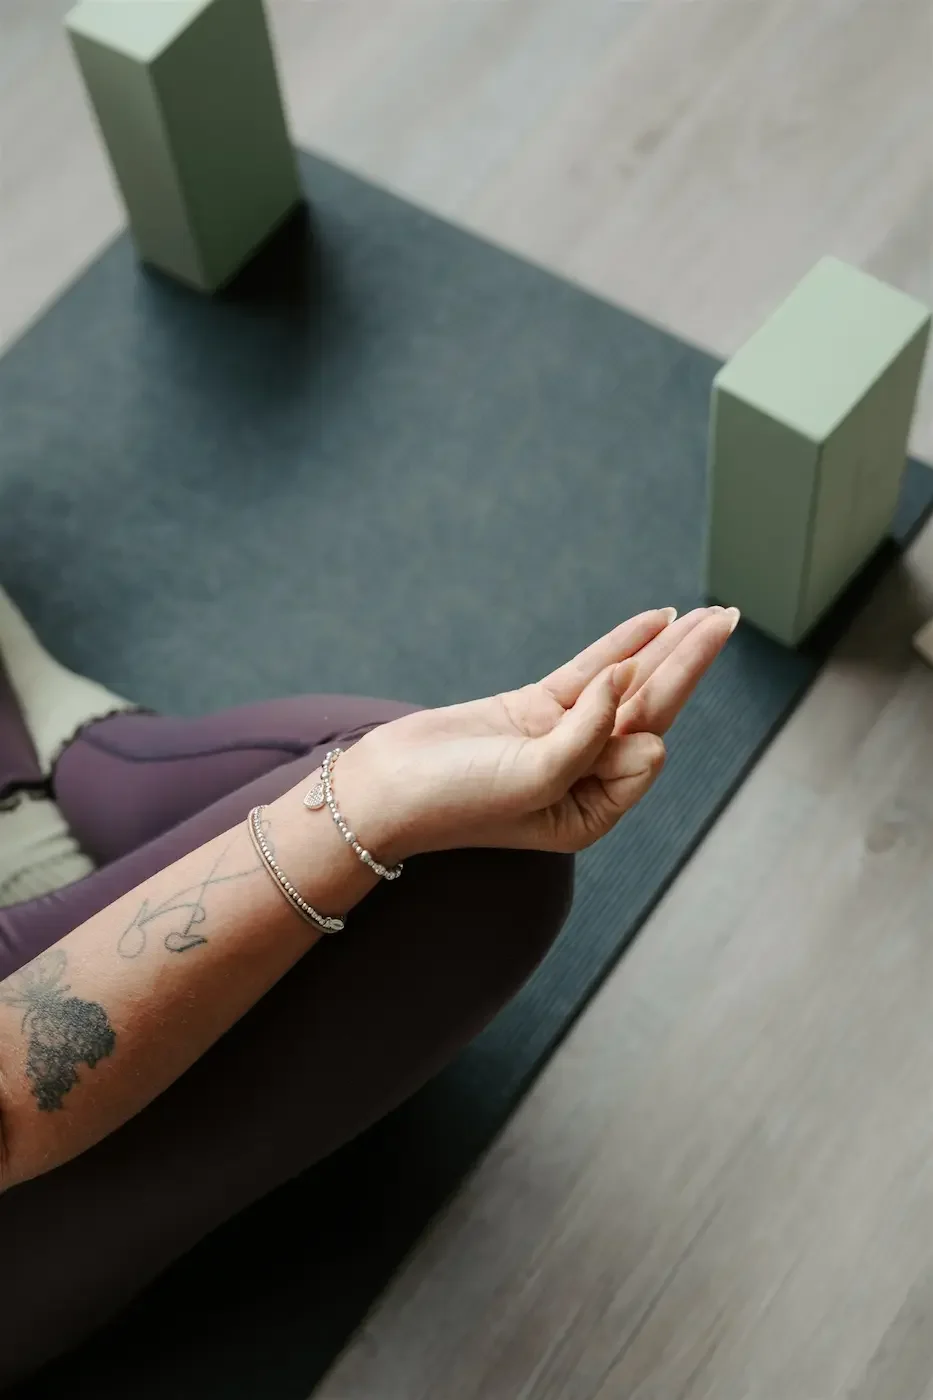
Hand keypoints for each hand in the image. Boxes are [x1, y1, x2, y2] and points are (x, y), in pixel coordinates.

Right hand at [341, 605, 739, 860]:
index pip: (645, 750)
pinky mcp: (534, 710)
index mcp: (593, 809)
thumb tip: (630, 682)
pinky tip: (654, 620)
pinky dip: (619, 645)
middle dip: (690, 662)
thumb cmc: (456, 800)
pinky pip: (588, 672)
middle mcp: (585, 775)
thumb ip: (588, 736)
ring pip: (625, 683)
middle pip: (650, 707)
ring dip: (664, 647)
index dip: (657, 709)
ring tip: (706, 613)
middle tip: (729, 616)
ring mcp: (560, 738)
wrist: (386, 789)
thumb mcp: (534, 779)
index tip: (632, 688)